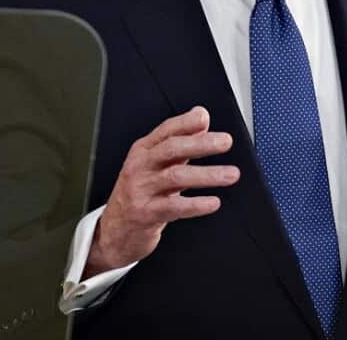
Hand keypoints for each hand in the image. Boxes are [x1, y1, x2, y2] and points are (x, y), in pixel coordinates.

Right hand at [85, 107, 238, 276]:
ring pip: (175, 176)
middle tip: (225, 142)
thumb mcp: (156, 164)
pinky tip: (213, 202)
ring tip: (231, 174)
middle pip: (171, 149)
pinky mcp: (145, 213)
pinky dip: (195, 205)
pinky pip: (173, 207)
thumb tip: (200, 116)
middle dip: (200, 144)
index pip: (165, 131)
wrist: (115, 230)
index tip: (204, 118)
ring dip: (206, 175)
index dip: (185, 123)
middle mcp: (140, 167)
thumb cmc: (140, 193)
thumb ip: (179, 141)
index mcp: (144, 151)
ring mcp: (141, 190)